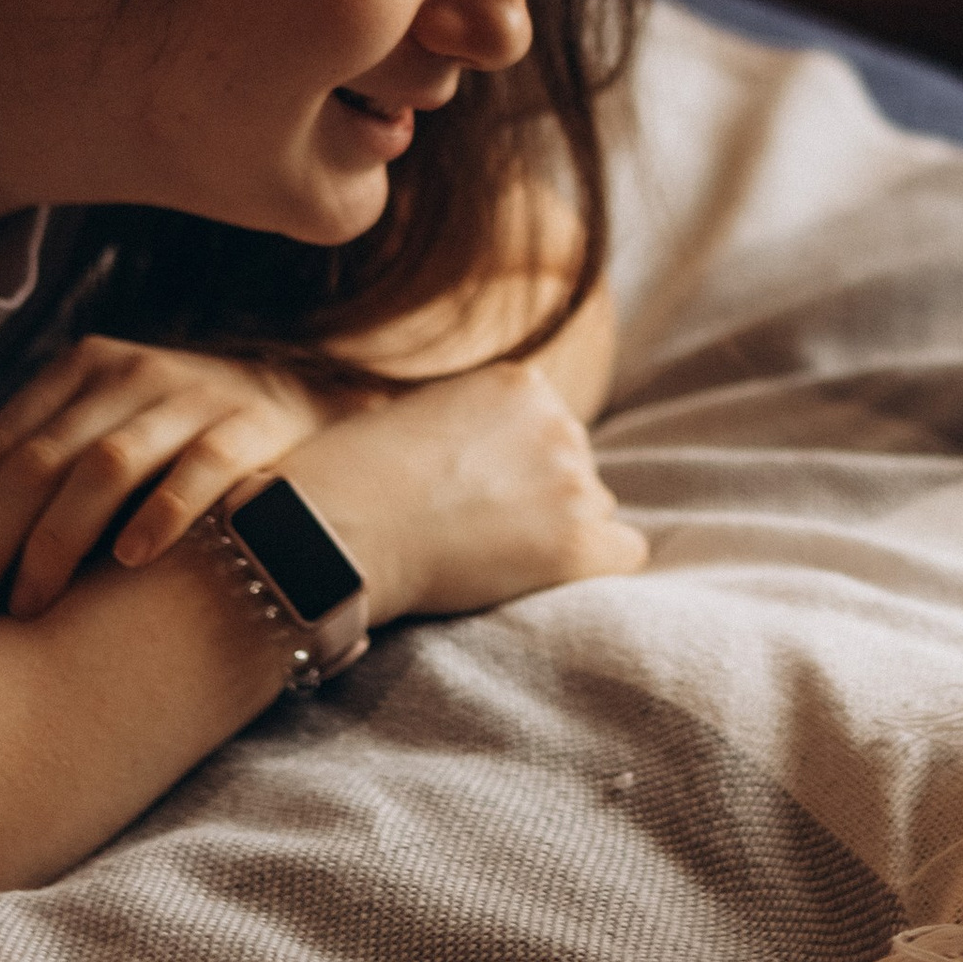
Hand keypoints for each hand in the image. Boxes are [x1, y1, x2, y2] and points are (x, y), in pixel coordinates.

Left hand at [0, 335, 330, 638]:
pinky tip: (130, 561)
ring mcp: (190, 397)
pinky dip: (161, 515)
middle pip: (35, 463)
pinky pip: (198, 470)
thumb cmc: (181, 440)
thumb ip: (45, 468)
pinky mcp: (247, 426)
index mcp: (78, 370)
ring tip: (28, 607)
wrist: (309, 401)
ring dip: (56, 543)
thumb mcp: (108, 429)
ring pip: (103, 468)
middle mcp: (127, 374)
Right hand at [280, 361, 649, 619]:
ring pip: (593, 512)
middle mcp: (558, 422)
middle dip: (540, 498)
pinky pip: (623, 554)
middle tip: (480, 529)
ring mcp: (572, 482)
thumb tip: (481, 447)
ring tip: (492, 555)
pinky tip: (546, 577)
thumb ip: (469, 420)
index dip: (516, 468)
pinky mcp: (577, 542)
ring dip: (557, 534)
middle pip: (575, 469)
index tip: (478, 492)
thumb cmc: (351, 477)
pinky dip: (592, 568)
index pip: (550, 428)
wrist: (338, 531)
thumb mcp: (414, 412)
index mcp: (521, 384)